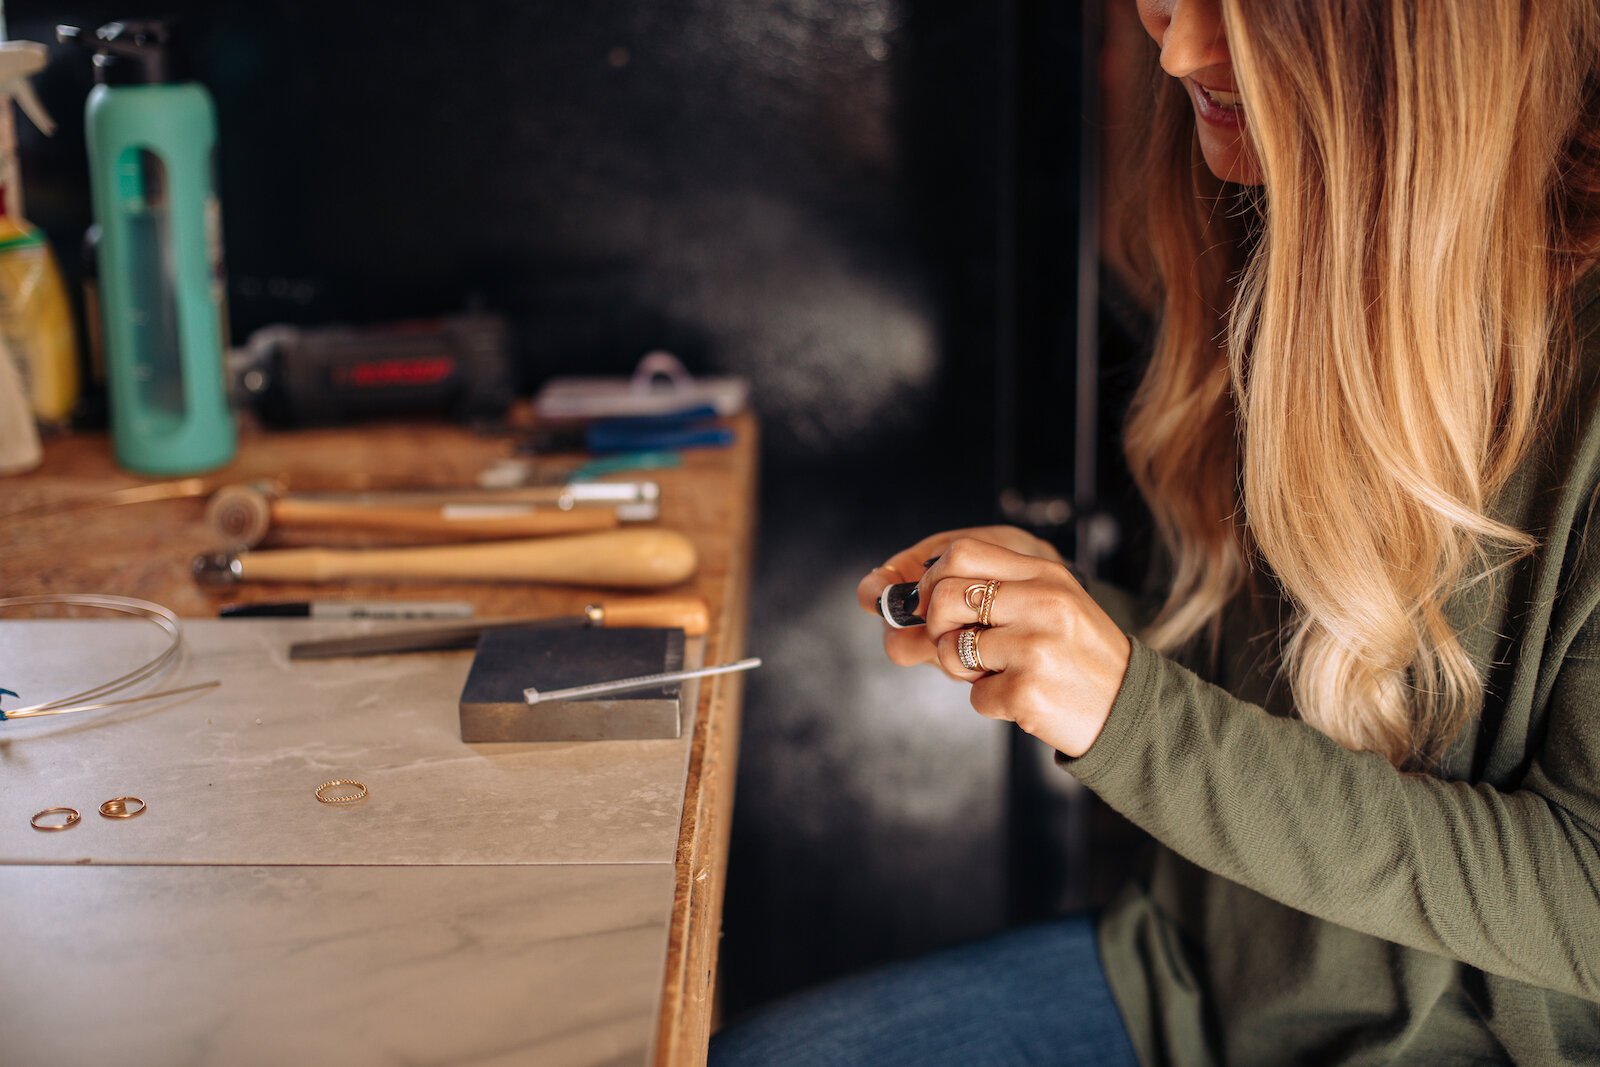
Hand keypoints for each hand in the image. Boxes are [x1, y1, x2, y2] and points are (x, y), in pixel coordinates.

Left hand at [858, 533, 1130, 756]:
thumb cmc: (1078, 656)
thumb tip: (905, 600)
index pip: (960, 550)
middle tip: (961, 644)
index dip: (932, 577)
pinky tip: (1023, 699)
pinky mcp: (1028, 692)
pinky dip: (990, 703)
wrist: (1131, 710)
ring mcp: (1036, 648)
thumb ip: (996, 589)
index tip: (934, 603)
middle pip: (944, 596)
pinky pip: (975, 697)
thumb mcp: (1053, 603)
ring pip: (949, 649)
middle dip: (936, 627)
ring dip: (962, 670)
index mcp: (1045, 574)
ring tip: (999, 673)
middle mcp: (1043, 603)